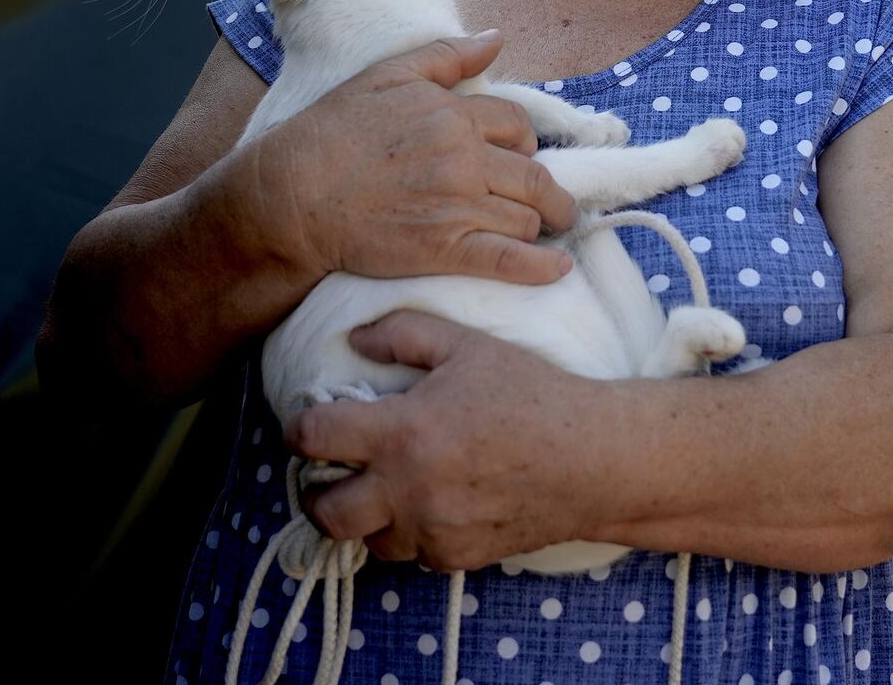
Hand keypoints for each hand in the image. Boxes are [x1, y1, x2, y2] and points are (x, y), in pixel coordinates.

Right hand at [248, 32, 577, 286]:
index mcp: (453, 114)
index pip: (517, 126)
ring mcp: (457, 206)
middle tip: (552, 205)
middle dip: (550, 193)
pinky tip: (556, 270)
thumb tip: (496, 38)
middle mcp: (463, 158)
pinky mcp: (445, 251)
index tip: (518, 158)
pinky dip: (541, 268)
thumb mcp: (385, 76)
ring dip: (538, 227)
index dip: (524, 144)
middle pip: (534, 175)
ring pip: (527, 218)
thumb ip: (446, 55)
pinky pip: (510, 260)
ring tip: (541, 235)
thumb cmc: (331, 133)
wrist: (291, 196)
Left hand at [286, 311, 601, 570]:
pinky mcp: (457, 557)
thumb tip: (356, 338)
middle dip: (316, 494)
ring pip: (368, 540)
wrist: (592, 459)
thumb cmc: (533, 395)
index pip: (314, 438)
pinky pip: (414, 553)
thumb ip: (403, 334)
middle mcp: (408, 489)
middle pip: (324, 513)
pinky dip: (413, 532)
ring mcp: (432, 530)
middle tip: (331, 474)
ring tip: (386, 488)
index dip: (300, 428)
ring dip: (368, 516)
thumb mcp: (467, 347)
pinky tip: (434, 502)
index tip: (311, 423)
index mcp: (402, 431)